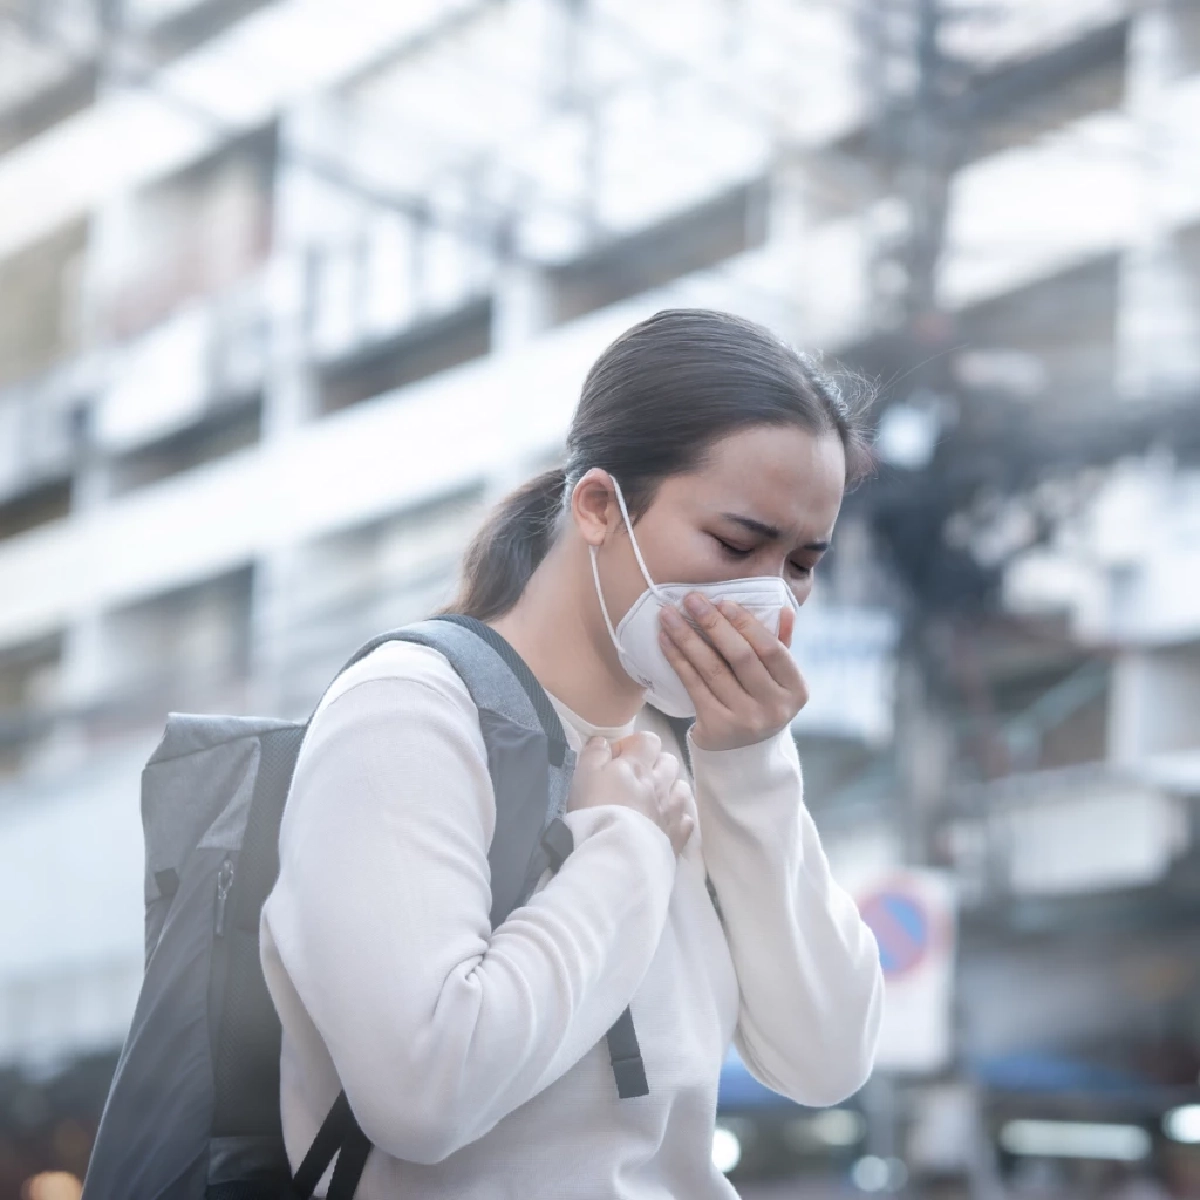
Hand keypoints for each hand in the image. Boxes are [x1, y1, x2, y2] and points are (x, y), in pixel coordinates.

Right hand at [567, 731, 694, 855]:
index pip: (648, 739)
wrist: (615, 855)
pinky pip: (686, 818)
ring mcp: (672, 810)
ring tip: (654, 800)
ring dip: (670, 788)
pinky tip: (665, 823)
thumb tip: (604, 742)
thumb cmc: (595, 812)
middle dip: (655, 763)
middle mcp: (660, 784)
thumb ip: (595, 754)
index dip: (633, 744)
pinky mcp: (677, 835)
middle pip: (669, 760)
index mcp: (638, 766)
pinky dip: (678, 817)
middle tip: (636, 778)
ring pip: (682, 787)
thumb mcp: (584, 776)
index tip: (617, 759)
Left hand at [658, 595, 808, 751]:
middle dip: (713, 624)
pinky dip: (677, 659)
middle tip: (691, 599)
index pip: (771, 649)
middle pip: (740, 657)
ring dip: (687, 638)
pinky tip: (665, 640)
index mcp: (796, 689)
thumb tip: (784, 609)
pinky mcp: (717, 728)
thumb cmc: (761, 698)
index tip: (722, 601)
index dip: (746, 623)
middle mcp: (775, 708)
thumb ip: (781, 643)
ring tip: (668, 615)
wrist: (745, 750)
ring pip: (711, 669)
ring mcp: (745, 721)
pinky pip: (693, 685)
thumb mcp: (779, 676)